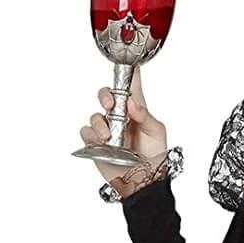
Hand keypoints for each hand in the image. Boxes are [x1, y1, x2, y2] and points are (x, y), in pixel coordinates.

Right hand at [79, 66, 168, 183]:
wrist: (144, 183)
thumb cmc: (154, 158)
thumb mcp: (156, 133)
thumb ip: (145, 116)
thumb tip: (131, 103)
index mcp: (136, 110)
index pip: (131, 86)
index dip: (129, 71)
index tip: (128, 60)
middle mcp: (120, 117)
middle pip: (106, 95)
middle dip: (105, 96)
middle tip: (110, 105)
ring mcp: (107, 130)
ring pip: (94, 115)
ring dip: (99, 123)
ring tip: (109, 136)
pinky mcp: (96, 144)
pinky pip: (86, 133)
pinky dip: (92, 135)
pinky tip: (102, 142)